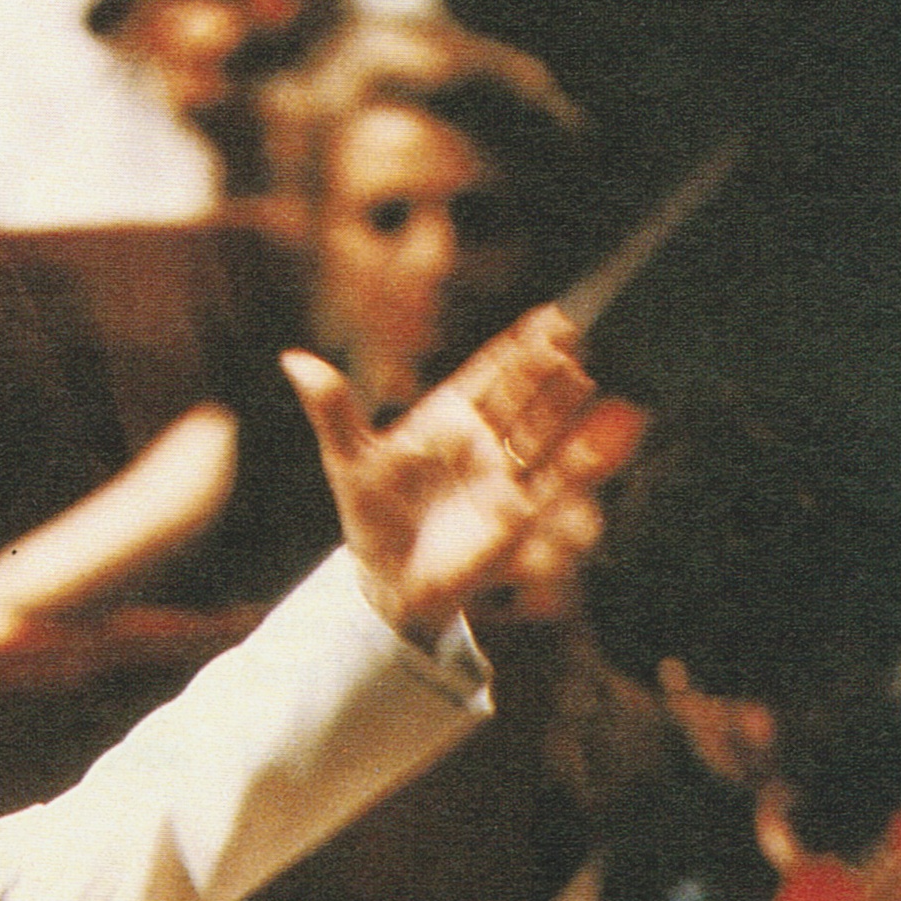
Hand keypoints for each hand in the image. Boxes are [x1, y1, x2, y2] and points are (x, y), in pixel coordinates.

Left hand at [281, 306, 645, 649]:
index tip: (548, 317)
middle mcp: (482, 442)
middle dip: (546, 366)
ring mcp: (503, 476)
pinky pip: (554, 482)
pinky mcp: (516, 515)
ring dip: (563, 404)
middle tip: (571, 330)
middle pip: (522, 395)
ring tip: (583, 370)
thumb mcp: (348, 459)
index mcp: (446, 419)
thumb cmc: (369, 518)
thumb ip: (333, 409)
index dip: (517, 347)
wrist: (387, 582)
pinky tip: (607, 432)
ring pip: (542, 431)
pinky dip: (582, 459)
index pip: (490, 374)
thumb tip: (294, 359)